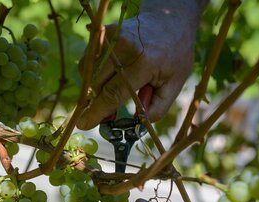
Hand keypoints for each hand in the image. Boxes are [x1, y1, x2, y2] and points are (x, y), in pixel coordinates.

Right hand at [77, 0, 204, 129]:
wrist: (170, 19)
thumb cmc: (175, 54)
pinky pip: (88, 60)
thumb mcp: (175, 84)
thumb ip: (156, 108)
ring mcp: (110, 37)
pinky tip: (111, 74)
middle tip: (106, 114)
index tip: (84, 124)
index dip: (97, 112)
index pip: (113, 93)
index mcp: (144, 61)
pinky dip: (94, 73)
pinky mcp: (103, 33)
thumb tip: (135, 124)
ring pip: (88, 72)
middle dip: (96, 102)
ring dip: (95, 87)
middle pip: (96, 84)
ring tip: (114, 88)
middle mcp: (123, 46)